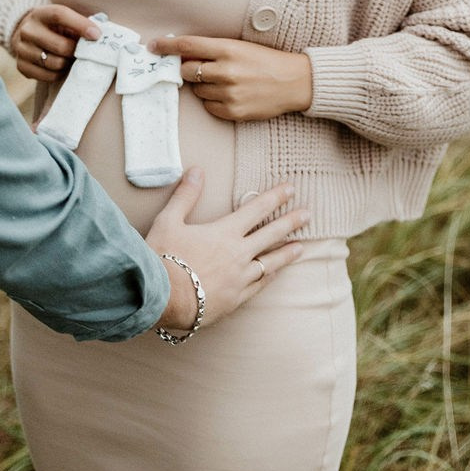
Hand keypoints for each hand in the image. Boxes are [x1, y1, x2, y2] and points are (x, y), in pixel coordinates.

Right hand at [12, 5, 101, 81]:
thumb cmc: (54, 28)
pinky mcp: (21, 66)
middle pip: (61, 46)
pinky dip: (58, 73)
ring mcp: (21, 49)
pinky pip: (48, 76)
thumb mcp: (62, 20)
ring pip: (55, 63)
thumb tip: (98, 35)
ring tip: (68, 58)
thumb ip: (79, 24)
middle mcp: (27, 30)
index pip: (60, 15)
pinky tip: (59, 66)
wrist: (26, 35)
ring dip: (67, 63)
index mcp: (40, 13)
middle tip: (81, 51)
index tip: (96, 35)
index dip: (80, 25)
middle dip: (76, 51)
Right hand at [146, 169, 307, 332]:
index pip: (256, 209)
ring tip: (301, 246)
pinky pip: (259, 285)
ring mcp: (239, 279)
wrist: (162, 299)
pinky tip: (275, 274)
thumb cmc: (163, 257)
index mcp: (224, 233)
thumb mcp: (169, 221)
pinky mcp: (234, 299)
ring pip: (270, 263)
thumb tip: (197, 170)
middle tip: (308, 214)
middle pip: (270, 235)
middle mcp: (238, 254)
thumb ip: (186, 195)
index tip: (291, 189)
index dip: (275, 197)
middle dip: (290, 222)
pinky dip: (270, 276)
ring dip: (286, 253)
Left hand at [149, 35, 312, 121]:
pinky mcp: (233, 112)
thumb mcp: (241, 47)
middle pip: (187, 71)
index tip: (153, 46)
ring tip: (226, 82)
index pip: (188, 46)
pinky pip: (209, 107)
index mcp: (228, 50)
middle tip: (201, 68)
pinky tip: (231, 95)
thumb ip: (213, 50)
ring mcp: (229, 94)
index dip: (167, 46)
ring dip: (205, 86)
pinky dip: (215, 101)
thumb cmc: (266, 61)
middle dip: (188, 69)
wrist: (295, 82)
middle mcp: (227, 71)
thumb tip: (183, 55)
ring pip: (198, 90)